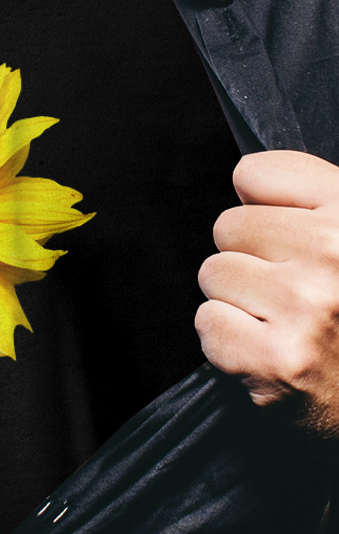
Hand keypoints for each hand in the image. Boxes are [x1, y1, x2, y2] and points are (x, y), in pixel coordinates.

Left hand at [197, 150, 338, 444]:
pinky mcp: (275, 360)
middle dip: (248, 258)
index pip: (256, 172)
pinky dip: (227, 341)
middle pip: (228, 226)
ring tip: (282, 322)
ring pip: (213, 274)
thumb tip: (242, 177)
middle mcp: (335, 254)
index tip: (284, 235)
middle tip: (289, 292)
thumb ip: (308, 199)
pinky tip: (269, 350)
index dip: (259, 205)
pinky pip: (207, 323)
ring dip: (237, 300)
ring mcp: (306, 308)